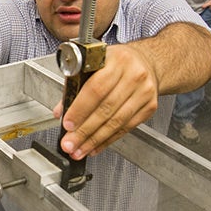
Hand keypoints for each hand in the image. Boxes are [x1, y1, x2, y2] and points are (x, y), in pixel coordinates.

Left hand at [52, 44, 158, 159]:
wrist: (145, 61)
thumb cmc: (116, 62)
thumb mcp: (93, 64)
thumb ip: (75, 85)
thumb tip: (60, 111)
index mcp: (116, 61)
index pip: (96, 89)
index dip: (80, 110)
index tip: (67, 124)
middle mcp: (133, 75)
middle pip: (106, 109)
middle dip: (84, 131)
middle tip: (69, 144)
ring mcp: (144, 92)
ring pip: (116, 122)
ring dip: (95, 140)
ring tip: (79, 150)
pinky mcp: (150, 106)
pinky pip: (126, 128)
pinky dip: (108, 140)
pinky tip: (95, 146)